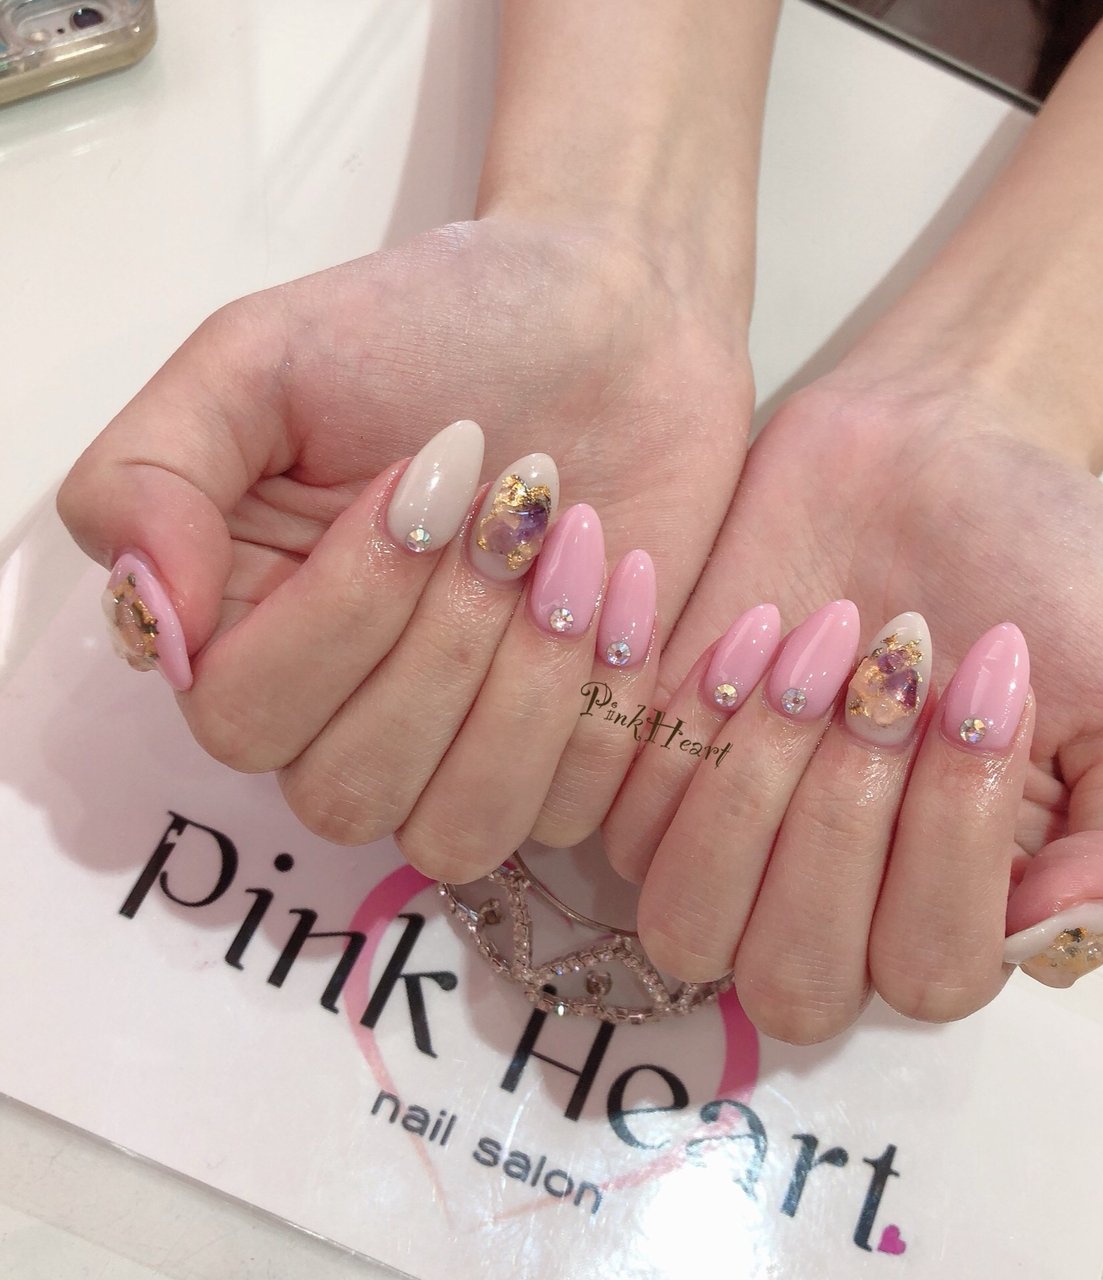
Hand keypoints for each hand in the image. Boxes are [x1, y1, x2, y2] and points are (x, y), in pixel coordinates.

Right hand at [59, 217, 753, 873]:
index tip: (427, 472)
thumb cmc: (438, 329)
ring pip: (458, 830)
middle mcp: (343, 714)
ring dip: (526, 685)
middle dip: (447, 634)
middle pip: (349, 789)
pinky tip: (629, 580)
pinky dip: (608, 696)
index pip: (245, 717)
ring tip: (578, 544)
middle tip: (514, 502)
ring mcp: (459, 749)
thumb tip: (150, 622)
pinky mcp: (568, 757)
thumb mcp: (261, 358)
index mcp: (249, 628)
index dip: (346, 609)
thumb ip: (152, 478)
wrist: (614, 322)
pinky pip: (571, 810)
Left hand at [605, 363, 1102, 1042]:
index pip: (931, 975)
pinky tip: (751, 622)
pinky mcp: (652, 774)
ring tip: (809, 645)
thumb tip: (1062, 939)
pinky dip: (682, 727)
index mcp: (959, 913)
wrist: (931, 452)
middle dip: (842, 819)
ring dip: (751, 783)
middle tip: (890, 669)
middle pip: (794, 974)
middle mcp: (837, 906)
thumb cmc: (1039, 576)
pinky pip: (624, 819)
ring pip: (689, 917)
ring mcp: (732, 847)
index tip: (991, 678)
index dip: (950, 845)